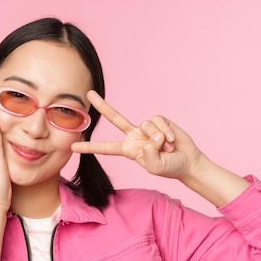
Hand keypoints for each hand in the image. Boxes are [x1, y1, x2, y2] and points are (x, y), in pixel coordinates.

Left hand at [71, 91, 203, 180]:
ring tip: (166, 148)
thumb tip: (149, 136)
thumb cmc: (169, 167)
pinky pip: (157, 121)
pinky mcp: (159, 120)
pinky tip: (172, 140)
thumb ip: (149, 155)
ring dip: (159, 139)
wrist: (187, 161)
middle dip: (102, 105)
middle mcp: (134, 136)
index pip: (106, 148)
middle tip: (89, 93)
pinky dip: (166, 131)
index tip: (73, 146)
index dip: (90, 147)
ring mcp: (146, 127)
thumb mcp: (156, 167)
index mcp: (128, 149)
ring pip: (145, 124)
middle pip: (115, 118)